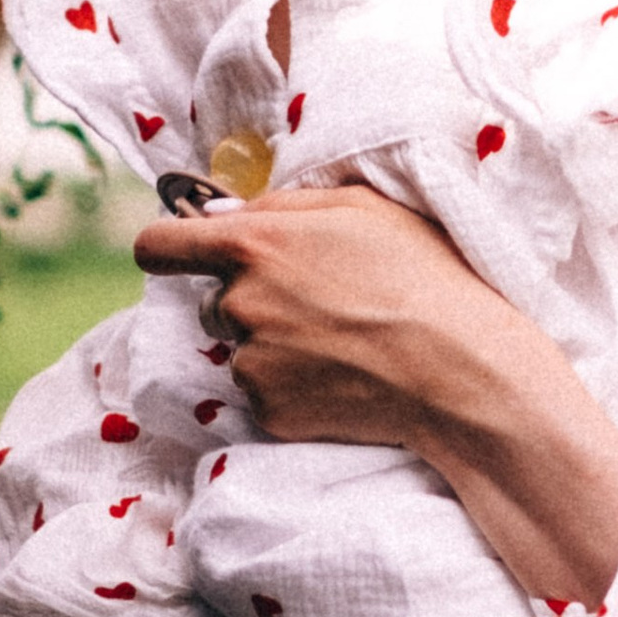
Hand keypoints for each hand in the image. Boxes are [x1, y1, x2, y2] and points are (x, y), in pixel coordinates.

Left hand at [134, 182, 617, 609]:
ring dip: (276, 347)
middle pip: (217, 301)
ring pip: (243, 349)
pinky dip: (295, 389)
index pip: (161, 243)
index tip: (173, 253)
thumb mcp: (361, 208)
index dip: (165, 246)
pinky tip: (345, 379)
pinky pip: (266, 394)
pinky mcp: (269, 412)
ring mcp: (251, 363)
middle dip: (254, 301)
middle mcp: (239, 303)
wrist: (456, 368)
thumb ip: (281, 204)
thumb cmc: (420, 274)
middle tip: (322, 305)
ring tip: (344, 344)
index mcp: (254, 244)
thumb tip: (219, 215)